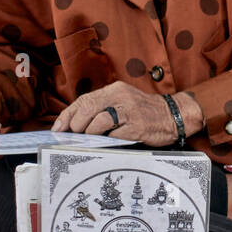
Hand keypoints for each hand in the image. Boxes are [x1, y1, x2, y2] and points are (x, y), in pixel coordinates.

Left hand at [52, 81, 198, 146]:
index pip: (84, 99)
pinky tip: (107, 142)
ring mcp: (130, 111)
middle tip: (73, 135)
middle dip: (76, 124)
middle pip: (88, 108)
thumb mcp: (123, 102)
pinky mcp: (137, 127)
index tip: (58, 127)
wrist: (173, 115)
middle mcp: (121, 97)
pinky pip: (115, 135)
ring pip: (99, 121)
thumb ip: (102, 109)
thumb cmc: (144, 112)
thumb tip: (75, 125)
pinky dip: (107, 140)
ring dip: (89, 133)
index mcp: (115, 90)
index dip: (68, 114)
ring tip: (89, 139)